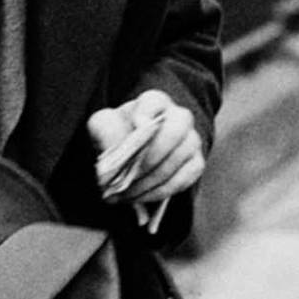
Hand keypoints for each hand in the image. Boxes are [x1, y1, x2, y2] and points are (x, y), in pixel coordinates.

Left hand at [87, 90, 203, 206]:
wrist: (132, 153)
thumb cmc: (117, 134)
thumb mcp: (102, 127)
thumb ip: (105, 131)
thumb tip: (117, 148)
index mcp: (154, 102)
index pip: (154, 101)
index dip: (146, 113)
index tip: (136, 124)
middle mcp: (179, 117)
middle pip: (175, 131)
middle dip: (150, 156)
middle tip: (128, 176)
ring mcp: (191, 140)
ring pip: (177, 160)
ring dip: (150, 181)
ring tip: (125, 194)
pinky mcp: (196, 164)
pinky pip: (182, 179)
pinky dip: (159, 191)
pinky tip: (139, 196)